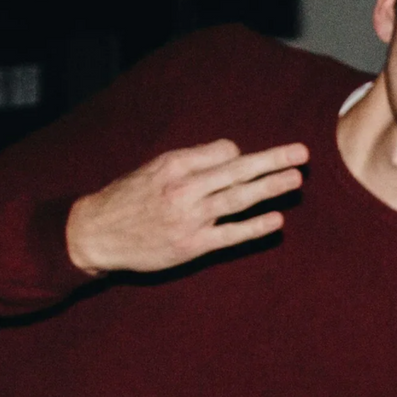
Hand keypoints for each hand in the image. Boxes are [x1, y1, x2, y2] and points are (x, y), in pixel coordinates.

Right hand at [64, 139, 308, 275]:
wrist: (96, 234)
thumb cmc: (125, 199)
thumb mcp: (152, 169)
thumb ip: (190, 162)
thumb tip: (230, 154)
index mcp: (174, 165)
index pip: (222, 152)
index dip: (239, 155)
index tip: (247, 160)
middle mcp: (184, 189)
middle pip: (238, 170)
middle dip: (273, 160)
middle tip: (301, 153)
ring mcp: (190, 218)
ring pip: (239, 199)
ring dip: (271, 188)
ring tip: (296, 179)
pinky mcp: (191, 245)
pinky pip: (230, 235)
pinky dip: (255, 227)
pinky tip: (276, 221)